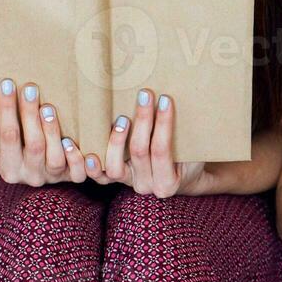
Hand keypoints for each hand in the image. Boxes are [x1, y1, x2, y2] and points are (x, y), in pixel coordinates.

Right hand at [0, 79, 87, 185]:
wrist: (45, 172)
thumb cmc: (26, 146)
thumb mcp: (15, 141)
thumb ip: (15, 123)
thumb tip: (10, 83)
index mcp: (10, 169)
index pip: (7, 136)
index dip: (7, 110)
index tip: (7, 84)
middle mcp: (31, 176)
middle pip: (33, 145)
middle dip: (30, 115)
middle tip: (30, 89)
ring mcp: (53, 178)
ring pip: (55, 158)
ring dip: (52, 131)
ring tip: (49, 108)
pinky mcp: (72, 179)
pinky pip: (77, 172)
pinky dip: (76, 157)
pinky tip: (72, 140)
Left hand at [85, 88, 211, 197]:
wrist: (181, 178)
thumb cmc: (190, 158)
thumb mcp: (196, 149)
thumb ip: (187, 134)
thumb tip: (183, 101)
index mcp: (168, 183)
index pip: (162, 149)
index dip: (163, 123)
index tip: (165, 99)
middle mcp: (147, 186)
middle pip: (140, 151)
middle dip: (143, 120)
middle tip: (145, 95)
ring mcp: (129, 184)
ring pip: (115, 166)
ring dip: (117, 139)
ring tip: (122, 117)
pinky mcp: (116, 179)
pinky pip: (99, 175)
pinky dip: (92, 163)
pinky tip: (85, 145)